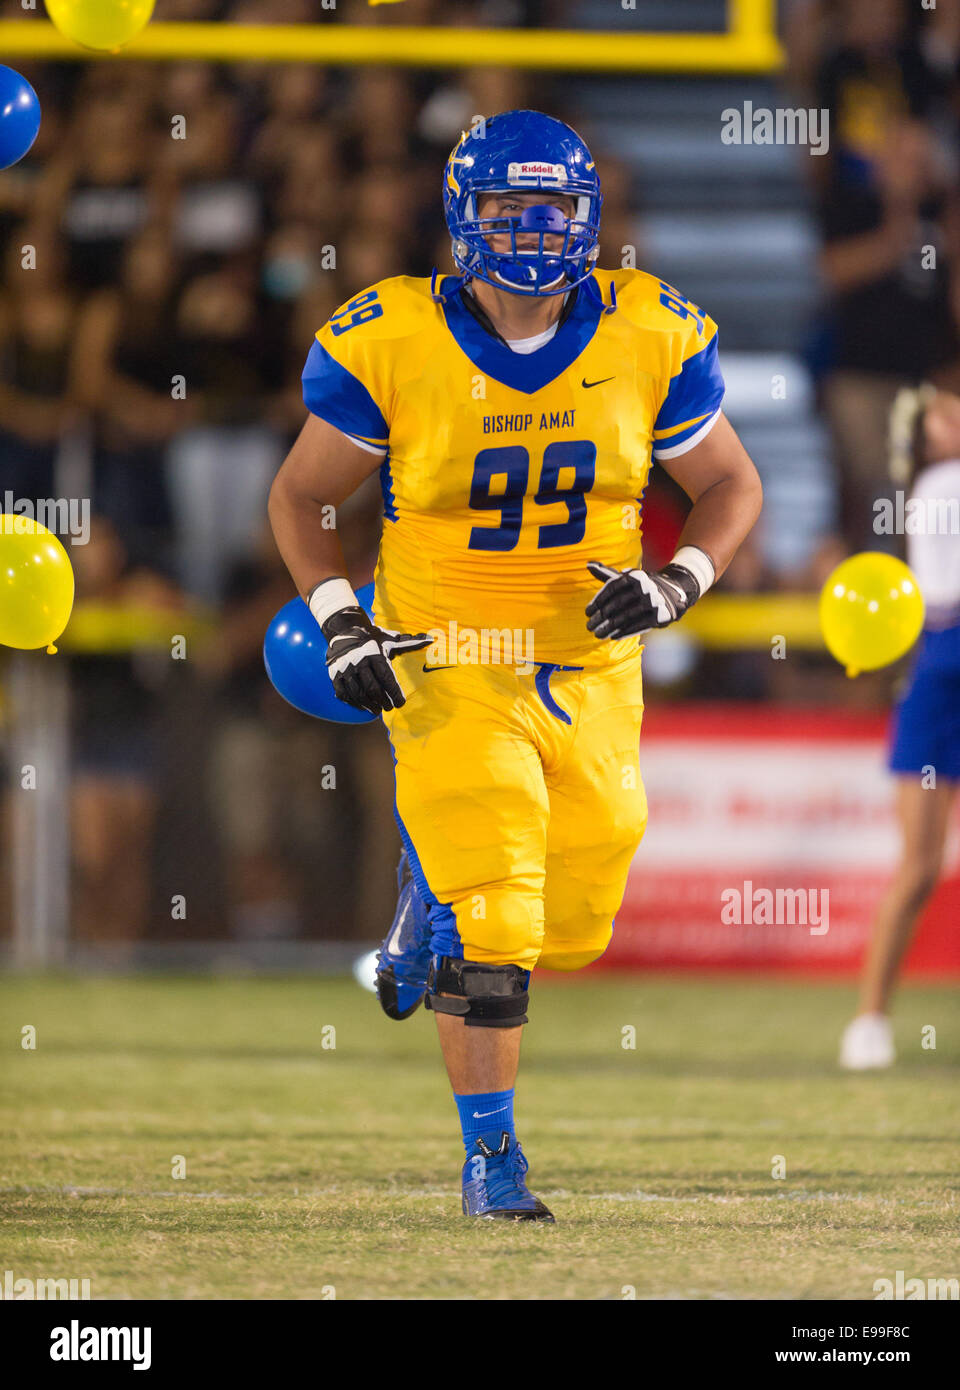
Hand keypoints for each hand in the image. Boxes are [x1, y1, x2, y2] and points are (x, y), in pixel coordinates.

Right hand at [321, 606, 429, 714]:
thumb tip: (430, 639)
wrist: (344, 631)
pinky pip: (344, 694)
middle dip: (383, 701)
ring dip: (369, 705)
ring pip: (358, 694)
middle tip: (389, 708)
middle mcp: (359, 662)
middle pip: (372, 689)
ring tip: (378, 710)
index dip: (395, 693)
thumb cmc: (372, 639)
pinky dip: (354, 703)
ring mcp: (345, 670)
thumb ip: (409, 642)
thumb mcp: (390, 639)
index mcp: (374, 654)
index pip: (387, 678)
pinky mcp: (335, 675)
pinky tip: (363, 707)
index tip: (401, 703)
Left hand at [585, 559, 700, 639]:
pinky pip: (638, 625)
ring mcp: (653, 601)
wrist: (674, 592)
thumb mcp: (627, 578)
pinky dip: (624, 632)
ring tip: (598, 635)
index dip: (597, 602)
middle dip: (600, 618)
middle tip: (589, 627)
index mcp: (634, 576)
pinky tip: (613, 636)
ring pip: (625, 617)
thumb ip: (607, 574)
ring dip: (609, 628)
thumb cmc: (642, 587)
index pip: (611, 589)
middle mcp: (644, 587)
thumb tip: (588, 564)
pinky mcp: (659, 615)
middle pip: (616, 604)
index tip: (587, 613)